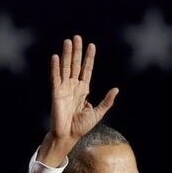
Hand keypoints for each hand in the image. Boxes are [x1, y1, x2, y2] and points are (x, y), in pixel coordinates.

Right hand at [38, 35, 118, 166]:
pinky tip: (55, 56)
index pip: (86, 69)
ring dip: (66, 54)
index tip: (91, 45)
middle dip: (77, 51)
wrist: (69, 135)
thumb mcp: (98, 113)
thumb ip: (107, 101)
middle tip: (77, 37)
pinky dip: (55, 67)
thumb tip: (116, 89)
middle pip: (75, 64)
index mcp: (83, 90)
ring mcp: (64, 88)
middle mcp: (73, 86)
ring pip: (66, 67)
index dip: (89, 58)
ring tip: (68, 41)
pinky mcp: (56, 92)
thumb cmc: (81, 126)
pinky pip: (55, 77)